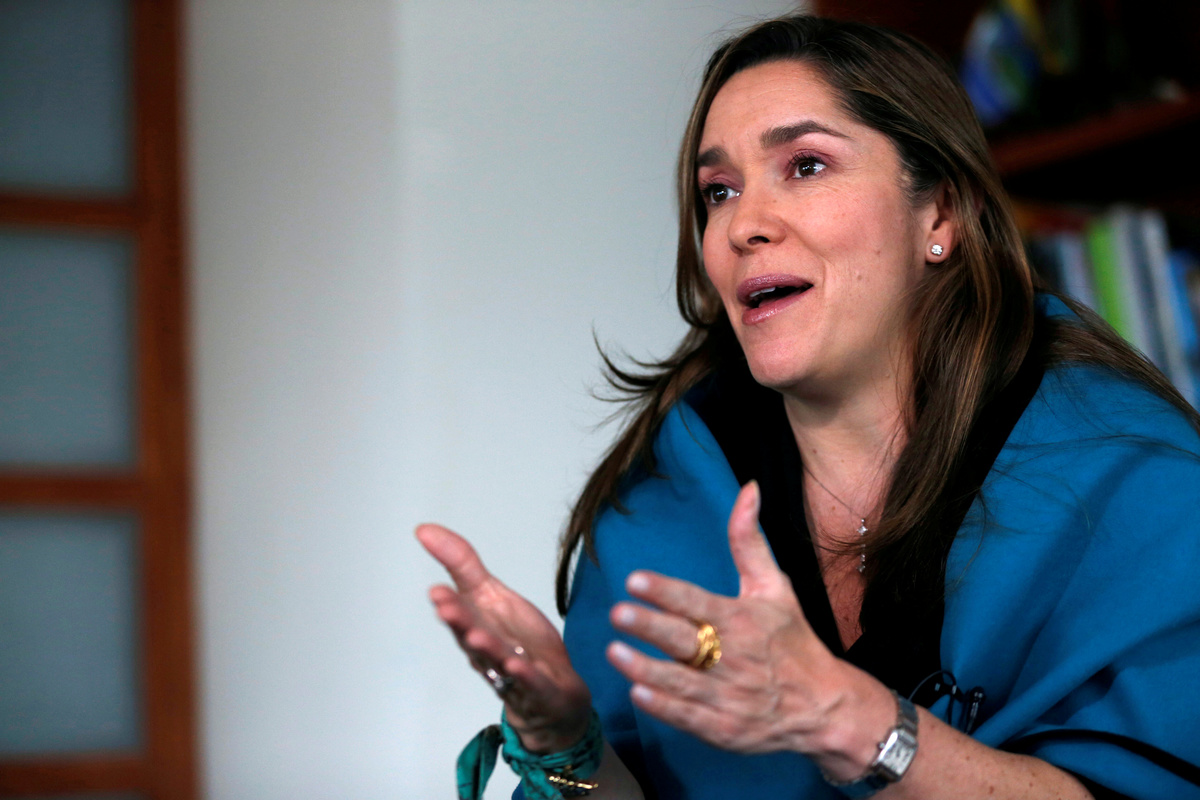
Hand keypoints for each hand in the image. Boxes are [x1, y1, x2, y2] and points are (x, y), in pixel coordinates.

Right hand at [417, 523, 592, 751]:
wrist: (552, 692)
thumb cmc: (517, 641)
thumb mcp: (491, 595)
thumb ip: (462, 564)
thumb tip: (424, 529)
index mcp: (476, 627)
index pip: (461, 613)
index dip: (449, 603)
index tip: (436, 590)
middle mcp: (490, 653)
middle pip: (471, 637)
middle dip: (459, 623)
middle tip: (444, 607)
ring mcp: (514, 674)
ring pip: (497, 660)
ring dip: (486, 648)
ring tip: (477, 635)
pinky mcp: (541, 691)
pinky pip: (531, 684)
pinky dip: (524, 676)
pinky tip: (517, 666)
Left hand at [604, 482, 891, 773]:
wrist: (823, 707)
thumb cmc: (792, 641)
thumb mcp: (775, 587)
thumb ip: (749, 541)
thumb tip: (747, 488)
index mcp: (743, 620)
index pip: (697, 602)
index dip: (665, 591)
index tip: (635, 580)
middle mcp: (734, 657)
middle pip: (685, 639)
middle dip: (650, 626)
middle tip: (618, 613)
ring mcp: (729, 696)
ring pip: (680, 680)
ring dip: (645, 667)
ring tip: (614, 652)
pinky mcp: (724, 728)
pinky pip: (688, 716)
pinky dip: (664, 706)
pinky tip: (638, 693)